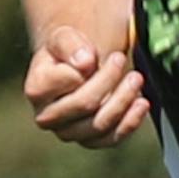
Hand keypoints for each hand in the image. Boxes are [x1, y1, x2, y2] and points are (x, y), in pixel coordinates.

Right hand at [24, 24, 148, 148]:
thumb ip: (70, 45)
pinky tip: (142, 103)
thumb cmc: (69, 50)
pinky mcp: (89, 140)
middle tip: (124, 60)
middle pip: (86, 105)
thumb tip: (85, 63)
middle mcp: (47, 117)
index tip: (113, 54)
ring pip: (99, 125)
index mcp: (37, 89)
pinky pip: (110, 139)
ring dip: (123, 101)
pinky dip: (130, 122)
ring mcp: (68, 132)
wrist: (76, 67)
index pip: (71, 81)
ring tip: (137, 79)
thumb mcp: (65, 37)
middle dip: (110, 82)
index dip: (94, 67)